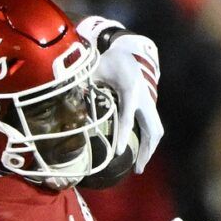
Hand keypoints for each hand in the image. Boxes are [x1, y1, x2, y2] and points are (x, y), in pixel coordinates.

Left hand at [78, 16, 162, 172]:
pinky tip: (138, 155)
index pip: (128, 114)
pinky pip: (152, 127)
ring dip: (150, 149)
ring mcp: (148, 102)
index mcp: (129, 87)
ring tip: (138, 167)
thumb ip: (83, 84)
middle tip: (136, 169)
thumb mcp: (93, 69)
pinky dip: (148, 142)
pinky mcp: (147, 106)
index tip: (118, 153)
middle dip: (146, 150)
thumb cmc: (106, 61)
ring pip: (156, 129)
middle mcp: (143, 96)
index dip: (124, 133)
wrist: (123, 51)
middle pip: (153, 128)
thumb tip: (65, 101)